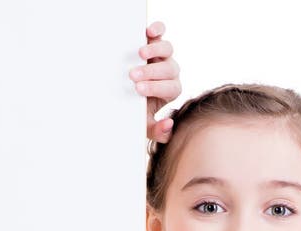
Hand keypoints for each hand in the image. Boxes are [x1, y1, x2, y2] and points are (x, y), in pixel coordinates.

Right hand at [129, 21, 181, 143]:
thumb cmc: (138, 108)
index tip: (138, 90)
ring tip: (139, 54)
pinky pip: (161, 32)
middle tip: (132, 75)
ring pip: (167, 49)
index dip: (156, 88)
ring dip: (154, 50)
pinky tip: (149, 30)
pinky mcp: (155, 40)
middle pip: (168, 69)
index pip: (170, 88)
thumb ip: (158, 131)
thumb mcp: (146, 125)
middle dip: (150, 73)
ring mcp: (163, 55)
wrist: (129, 97)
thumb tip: (169, 124)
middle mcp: (170, 72)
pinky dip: (157, 29)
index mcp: (170, 91)